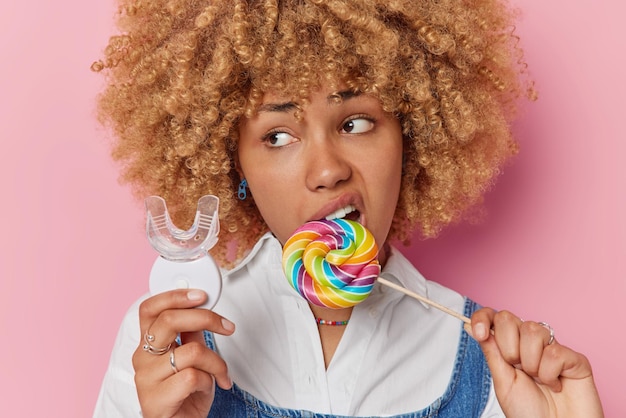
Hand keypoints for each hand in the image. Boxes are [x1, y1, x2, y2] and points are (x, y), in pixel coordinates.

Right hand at [132, 289, 234, 417]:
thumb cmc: (185, 395)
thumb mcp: (191, 358)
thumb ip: (191, 334)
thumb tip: (202, 307)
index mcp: (147, 344)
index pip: (150, 308)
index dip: (175, 296)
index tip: (202, 295)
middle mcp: (141, 357)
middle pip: (168, 320)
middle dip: (205, 318)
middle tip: (226, 327)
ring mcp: (146, 379)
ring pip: (191, 350)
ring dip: (216, 362)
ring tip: (221, 374)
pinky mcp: (155, 399)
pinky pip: (193, 376)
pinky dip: (209, 380)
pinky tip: (207, 388)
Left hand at [469, 308, 602, 417]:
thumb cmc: (528, 413)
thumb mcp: (502, 380)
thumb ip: (491, 351)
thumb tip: (470, 326)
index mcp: (511, 347)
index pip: (494, 318)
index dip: (483, 318)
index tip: (479, 332)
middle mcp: (531, 343)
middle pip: (509, 318)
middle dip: (507, 347)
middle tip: (517, 370)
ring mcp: (553, 348)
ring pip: (532, 330)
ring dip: (529, 362)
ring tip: (538, 380)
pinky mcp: (575, 358)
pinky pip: (554, 352)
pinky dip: (549, 374)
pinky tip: (556, 386)